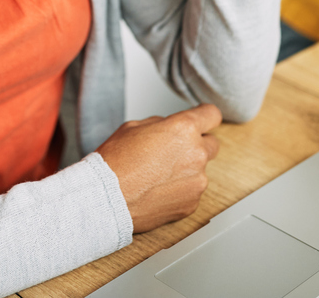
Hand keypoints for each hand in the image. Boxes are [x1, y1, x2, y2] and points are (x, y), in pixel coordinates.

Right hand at [94, 104, 221, 233]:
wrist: (106, 198)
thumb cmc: (115, 162)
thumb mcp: (134, 127)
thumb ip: (162, 125)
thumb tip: (171, 128)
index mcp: (184, 129)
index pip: (212, 115)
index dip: (205, 117)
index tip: (203, 120)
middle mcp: (196, 154)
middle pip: (212, 144)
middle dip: (197, 145)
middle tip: (174, 151)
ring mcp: (197, 181)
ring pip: (200, 170)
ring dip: (186, 170)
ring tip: (158, 176)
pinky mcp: (192, 203)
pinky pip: (192, 191)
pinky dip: (180, 191)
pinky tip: (158, 191)